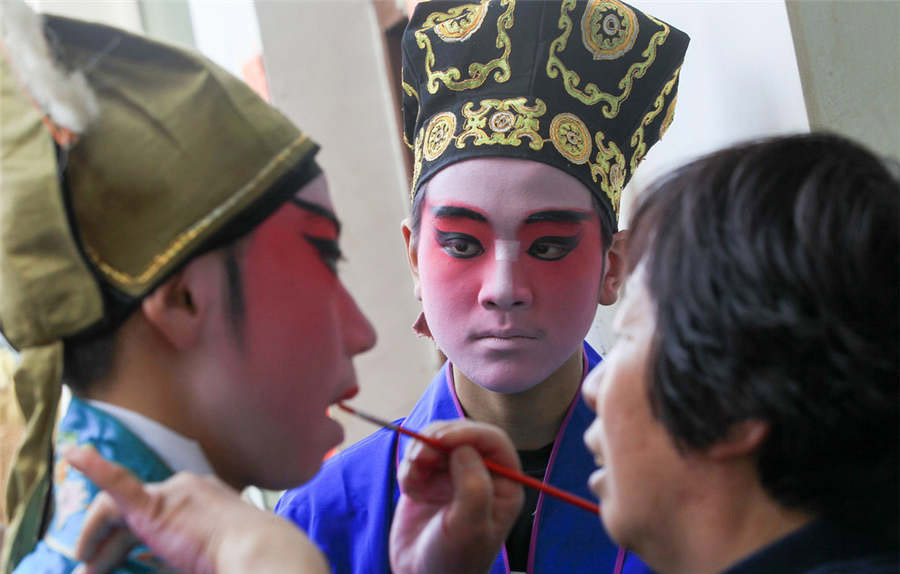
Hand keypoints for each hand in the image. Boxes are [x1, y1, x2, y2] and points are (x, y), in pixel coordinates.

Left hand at [65, 446, 326, 573]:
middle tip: (93, 568)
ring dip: (95, 535)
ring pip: (117, 509)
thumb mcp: (208, 555)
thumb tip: (149, 559)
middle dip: (111, 544)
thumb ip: (178, 555)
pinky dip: (95, 468)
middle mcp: (186, 489)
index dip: (133, 540)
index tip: (126, 562)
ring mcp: (172, 493)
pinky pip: (117, 485)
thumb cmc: (244, 559)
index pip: (156, 513)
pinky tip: (75, 456)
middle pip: (133, 512)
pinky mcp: (155, 507)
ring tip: (85, 563)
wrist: (259, 553)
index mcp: (203, 500)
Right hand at [389, 420, 523, 573]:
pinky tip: (410, 491)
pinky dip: (409, 468)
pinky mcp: (429, 479)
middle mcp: (482, 475)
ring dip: (420, 452)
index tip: (440, 440)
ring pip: (437, 440)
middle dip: (438, 439)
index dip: (468, 433)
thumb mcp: (470, 527)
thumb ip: (474, 485)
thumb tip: (463, 448)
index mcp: (504, 484)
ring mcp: (454, 475)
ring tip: (412, 479)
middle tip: (418, 457)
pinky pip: (417, 457)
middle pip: (463, 434)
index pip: (493, 441)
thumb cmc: (454, 561)